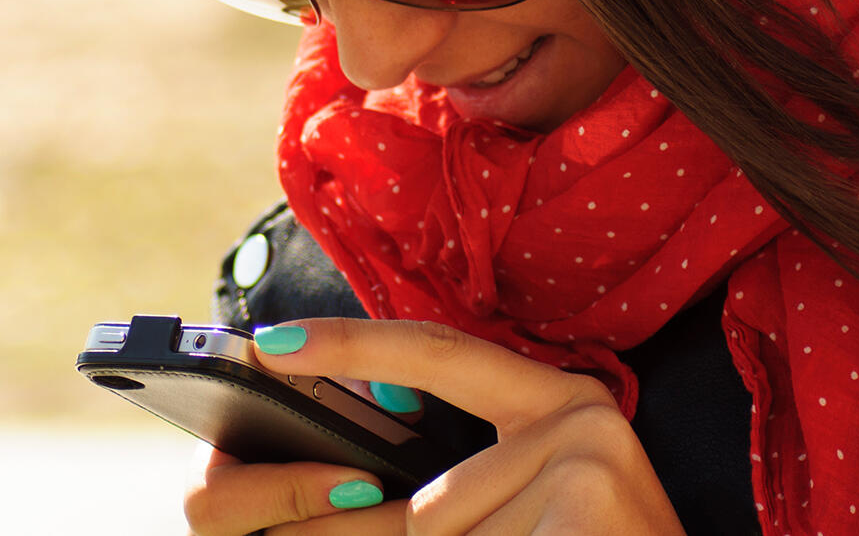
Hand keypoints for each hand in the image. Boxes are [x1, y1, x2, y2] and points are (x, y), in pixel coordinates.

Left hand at [186, 317, 684, 534]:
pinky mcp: (587, 508)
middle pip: (429, 506)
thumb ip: (451, 497)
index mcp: (561, 399)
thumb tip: (346, 488)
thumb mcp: (525, 513)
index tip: (271, 346)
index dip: (351, 346)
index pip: (437, 354)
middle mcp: (579, 413)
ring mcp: (588, 460)